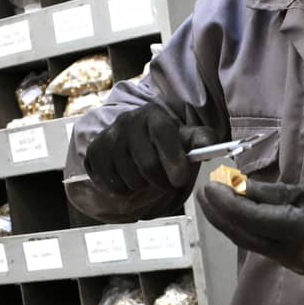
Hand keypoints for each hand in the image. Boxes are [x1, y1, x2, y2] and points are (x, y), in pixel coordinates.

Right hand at [84, 103, 217, 193]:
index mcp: (154, 115)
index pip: (163, 133)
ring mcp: (109, 137)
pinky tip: (129, 178)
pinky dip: (125, 189)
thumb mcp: (185, 137)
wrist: (131, 140)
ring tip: (147, 177)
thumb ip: (201, 140)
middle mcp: (128, 121)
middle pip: (147, 164)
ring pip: (130, 178)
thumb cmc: (164, 141)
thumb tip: (209, 149)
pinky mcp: (94, 152)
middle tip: (167, 182)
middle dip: (161, 181)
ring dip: (143, 186)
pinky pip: (112, 185)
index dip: (173, 158)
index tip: (180, 178)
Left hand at [197, 179, 303, 277]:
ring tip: (212, 201)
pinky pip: (262, 246)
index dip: (227, 203)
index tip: (211, 184)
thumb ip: (278, 195)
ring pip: (250, 243)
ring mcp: (292, 263)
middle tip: (203, 191)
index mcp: (303, 232)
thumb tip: (242, 188)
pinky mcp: (293, 264)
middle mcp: (293, 254)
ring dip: (228, 223)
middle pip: (244, 235)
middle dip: (219, 214)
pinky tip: (236, 214)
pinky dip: (245, 229)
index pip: (253, 219)